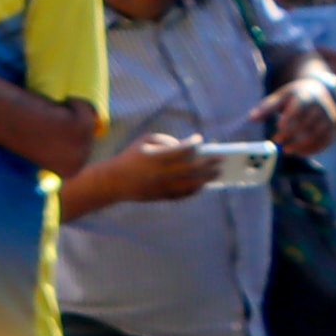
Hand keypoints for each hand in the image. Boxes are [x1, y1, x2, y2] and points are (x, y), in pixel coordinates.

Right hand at [99, 131, 214, 205]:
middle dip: (209, 162)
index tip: (200, 140)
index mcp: (157, 157)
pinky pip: (184, 193)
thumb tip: (186, 146)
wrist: (114, 181)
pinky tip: (204, 184)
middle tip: (221, 158)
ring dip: (207, 178)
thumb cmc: (131, 157)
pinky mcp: (163, 196)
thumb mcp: (143, 141)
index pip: (182, 150)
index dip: (193, 144)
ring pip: (192, 183)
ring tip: (218, 173)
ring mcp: (164, 186)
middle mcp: (162, 172)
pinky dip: (196, 189)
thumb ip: (165, 140)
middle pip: (192, 167)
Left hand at [265, 73, 335, 156]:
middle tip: (277, 141)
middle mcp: (321, 108)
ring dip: (303, 144)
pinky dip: (314, 149)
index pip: (300, 106)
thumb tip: (251, 118)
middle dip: (292, 133)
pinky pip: (326, 141)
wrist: (320, 92)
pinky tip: (300, 154)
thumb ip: (267, 107)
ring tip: (287, 151)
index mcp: (306, 97)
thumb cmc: (294, 96)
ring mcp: (329, 119)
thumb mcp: (281, 96)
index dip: (291, 116)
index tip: (279, 125)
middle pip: (308, 122)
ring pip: (319, 134)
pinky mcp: (333, 129)